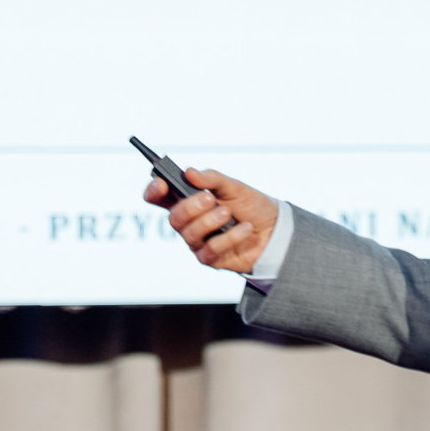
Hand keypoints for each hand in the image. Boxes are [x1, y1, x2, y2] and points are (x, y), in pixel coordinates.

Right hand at [143, 167, 279, 273]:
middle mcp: (189, 222)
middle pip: (174, 217)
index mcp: (188, 201)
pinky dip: (229, 237)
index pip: (160, 197)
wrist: (275, 230)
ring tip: (228, 213)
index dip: (154, 191)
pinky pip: (210, 250)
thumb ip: (212, 179)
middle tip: (209, 199)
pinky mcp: (210, 258)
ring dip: (209, 221)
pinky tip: (245, 228)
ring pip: (190, 234)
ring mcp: (198, 241)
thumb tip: (189, 172)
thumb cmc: (251, 206)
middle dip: (190, 207)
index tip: (161, 183)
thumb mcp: (235, 187)